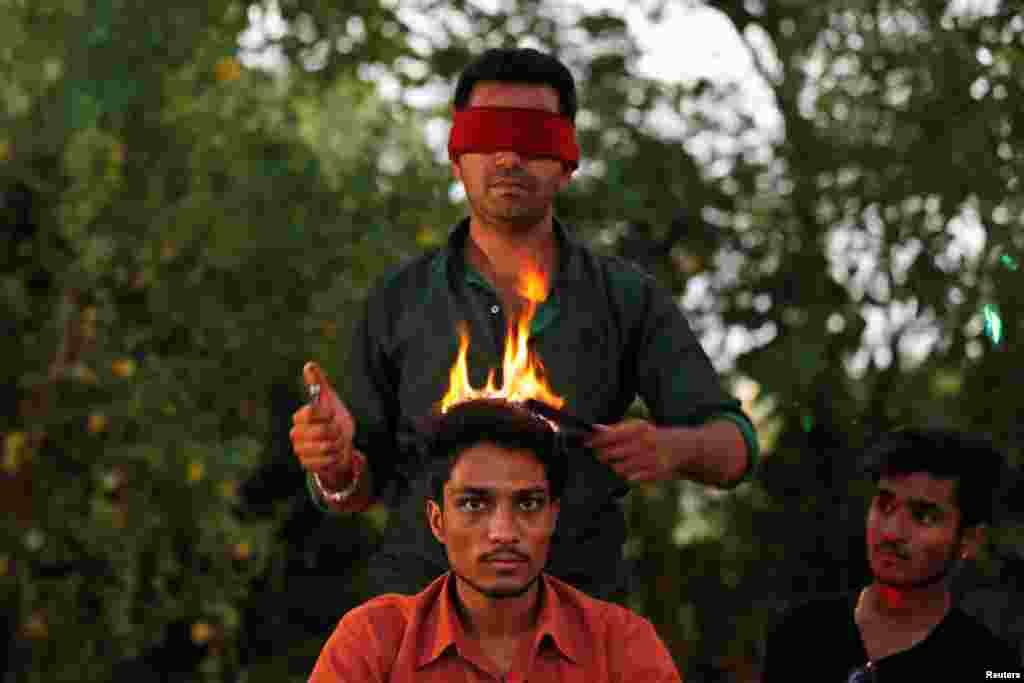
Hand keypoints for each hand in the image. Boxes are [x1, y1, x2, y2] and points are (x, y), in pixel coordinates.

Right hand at [290, 361, 356, 487]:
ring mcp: (300, 451)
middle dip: (336, 431)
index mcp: (299, 417)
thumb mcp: (330, 399)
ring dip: (338, 444)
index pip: (311, 411)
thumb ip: (319, 383)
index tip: (331, 414)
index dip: (326, 413)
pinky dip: (336, 457)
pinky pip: (327, 460)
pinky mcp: (307, 465)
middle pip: (323, 430)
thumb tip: (309, 365)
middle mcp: (296, 434)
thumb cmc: (335, 421)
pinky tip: (333, 454)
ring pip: (326, 446)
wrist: (342, 446)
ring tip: (335, 442)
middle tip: (336, 431)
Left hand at [585, 419, 698, 483]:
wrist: (685, 448)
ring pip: (621, 467)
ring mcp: (651, 458)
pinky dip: (628, 476)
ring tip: (615, 464)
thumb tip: (595, 428)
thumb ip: (616, 428)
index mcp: (639, 429)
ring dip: (615, 467)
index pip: (611, 435)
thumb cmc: (655, 437)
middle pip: (613, 452)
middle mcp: (644, 442)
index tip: (586, 443)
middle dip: (603, 455)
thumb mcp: (638, 428)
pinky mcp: (656, 472)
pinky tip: (629, 473)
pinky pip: (634, 478)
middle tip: (599, 456)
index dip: (596, 440)